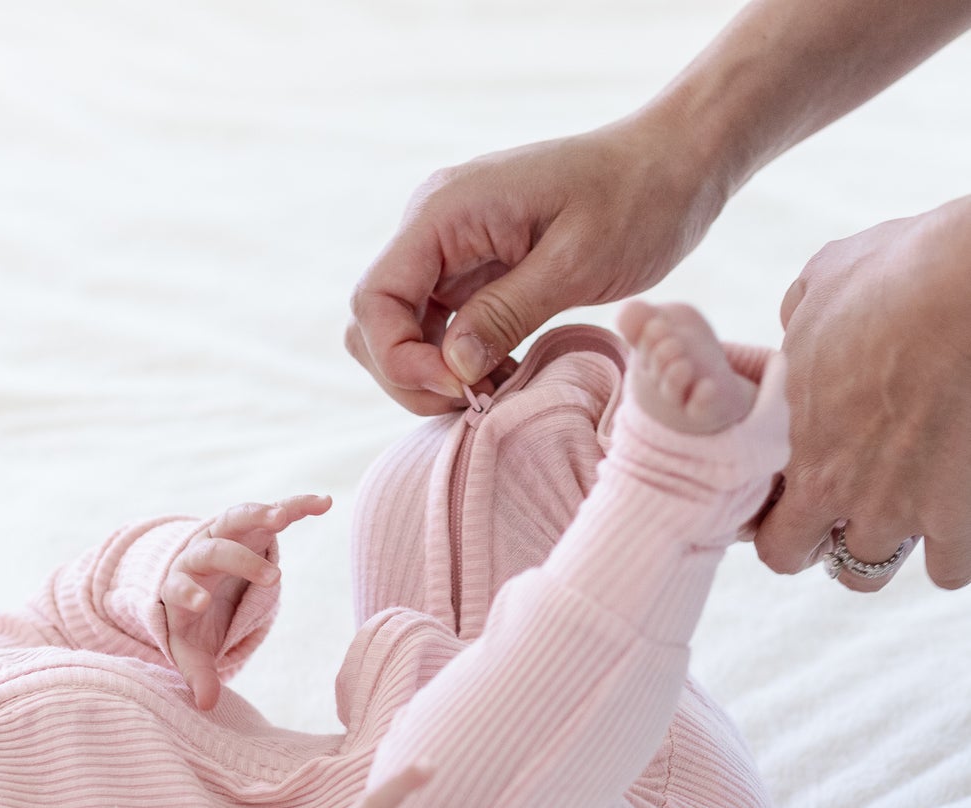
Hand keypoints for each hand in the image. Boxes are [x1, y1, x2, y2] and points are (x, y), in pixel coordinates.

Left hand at [163, 494, 331, 709]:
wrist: (196, 579)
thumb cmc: (192, 621)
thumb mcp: (190, 649)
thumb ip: (196, 674)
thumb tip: (206, 705)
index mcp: (179, 584)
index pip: (179, 584)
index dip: (188, 591)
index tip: (202, 602)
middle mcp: (199, 553)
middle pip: (213, 548)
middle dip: (239, 560)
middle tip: (273, 579)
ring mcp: (225, 535)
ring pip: (236, 517)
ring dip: (259, 514)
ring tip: (283, 518)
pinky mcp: (251, 526)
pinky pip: (274, 511)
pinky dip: (297, 505)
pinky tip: (324, 503)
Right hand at [345, 115, 725, 415]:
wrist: (674, 164)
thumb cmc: (638, 200)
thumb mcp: (578, 262)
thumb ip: (506, 313)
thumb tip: (452, 370)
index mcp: (445, 211)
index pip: (375, 300)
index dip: (401, 360)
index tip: (460, 389)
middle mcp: (432, 227)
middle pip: (374, 323)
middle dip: (409, 376)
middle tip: (473, 403)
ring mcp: (447, 250)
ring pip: (399, 333)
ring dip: (432, 377)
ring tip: (492, 393)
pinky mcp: (469, 271)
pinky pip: (436, 330)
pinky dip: (456, 365)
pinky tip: (500, 377)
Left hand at [753, 198, 970, 589]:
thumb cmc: (902, 273)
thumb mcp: (825, 282)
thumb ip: (800, 320)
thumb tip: (795, 323)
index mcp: (801, 450)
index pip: (770, 531)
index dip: (782, 521)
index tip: (801, 500)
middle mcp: (844, 494)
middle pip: (817, 562)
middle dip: (831, 543)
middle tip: (853, 511)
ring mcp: (906, 510)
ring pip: (879, 570)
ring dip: (895, 547)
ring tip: (911, 508)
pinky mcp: (964, 515)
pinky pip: (954, 570)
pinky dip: (956, 551)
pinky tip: (958, 513)